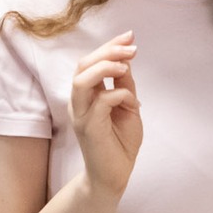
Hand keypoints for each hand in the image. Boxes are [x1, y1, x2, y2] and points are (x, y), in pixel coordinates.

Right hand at [70, 32, 140, 195]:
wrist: (115, 176)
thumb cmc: (120, 143)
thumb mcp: (128, 107)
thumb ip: (124, 85)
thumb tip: (127, 59)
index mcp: (86, 95)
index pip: (90, 62)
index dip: (109, 46)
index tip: (130, 36)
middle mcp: (79, 102)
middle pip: (83, 65)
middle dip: (108, 51)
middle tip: (131, 47)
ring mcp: (82, 115)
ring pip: (82, 80)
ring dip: (105, 67)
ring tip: (126, 65)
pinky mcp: (89, 128)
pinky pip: (101, 102)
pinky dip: (118, 94)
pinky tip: (133, 101)